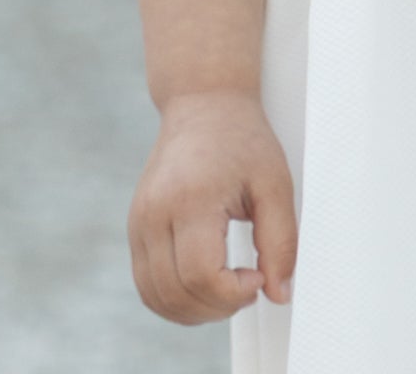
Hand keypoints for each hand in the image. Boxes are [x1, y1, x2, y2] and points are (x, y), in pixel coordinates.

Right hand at [128, 87, 296, 323]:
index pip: (202, 275)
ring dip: (195, 311)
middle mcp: (155, 213)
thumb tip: (279, 294)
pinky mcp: (135, 228)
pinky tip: (205, 286)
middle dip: (219, 306)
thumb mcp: (274, 184)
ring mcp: (139, 222)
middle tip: (249, 283)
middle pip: (177, 293)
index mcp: (190, 198)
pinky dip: (175, 300)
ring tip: (228, 287)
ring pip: (157, 298)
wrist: (203, 104)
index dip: (233, 293)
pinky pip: (147, 285)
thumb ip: (280, 242)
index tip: (257, 276)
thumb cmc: (241, 139)